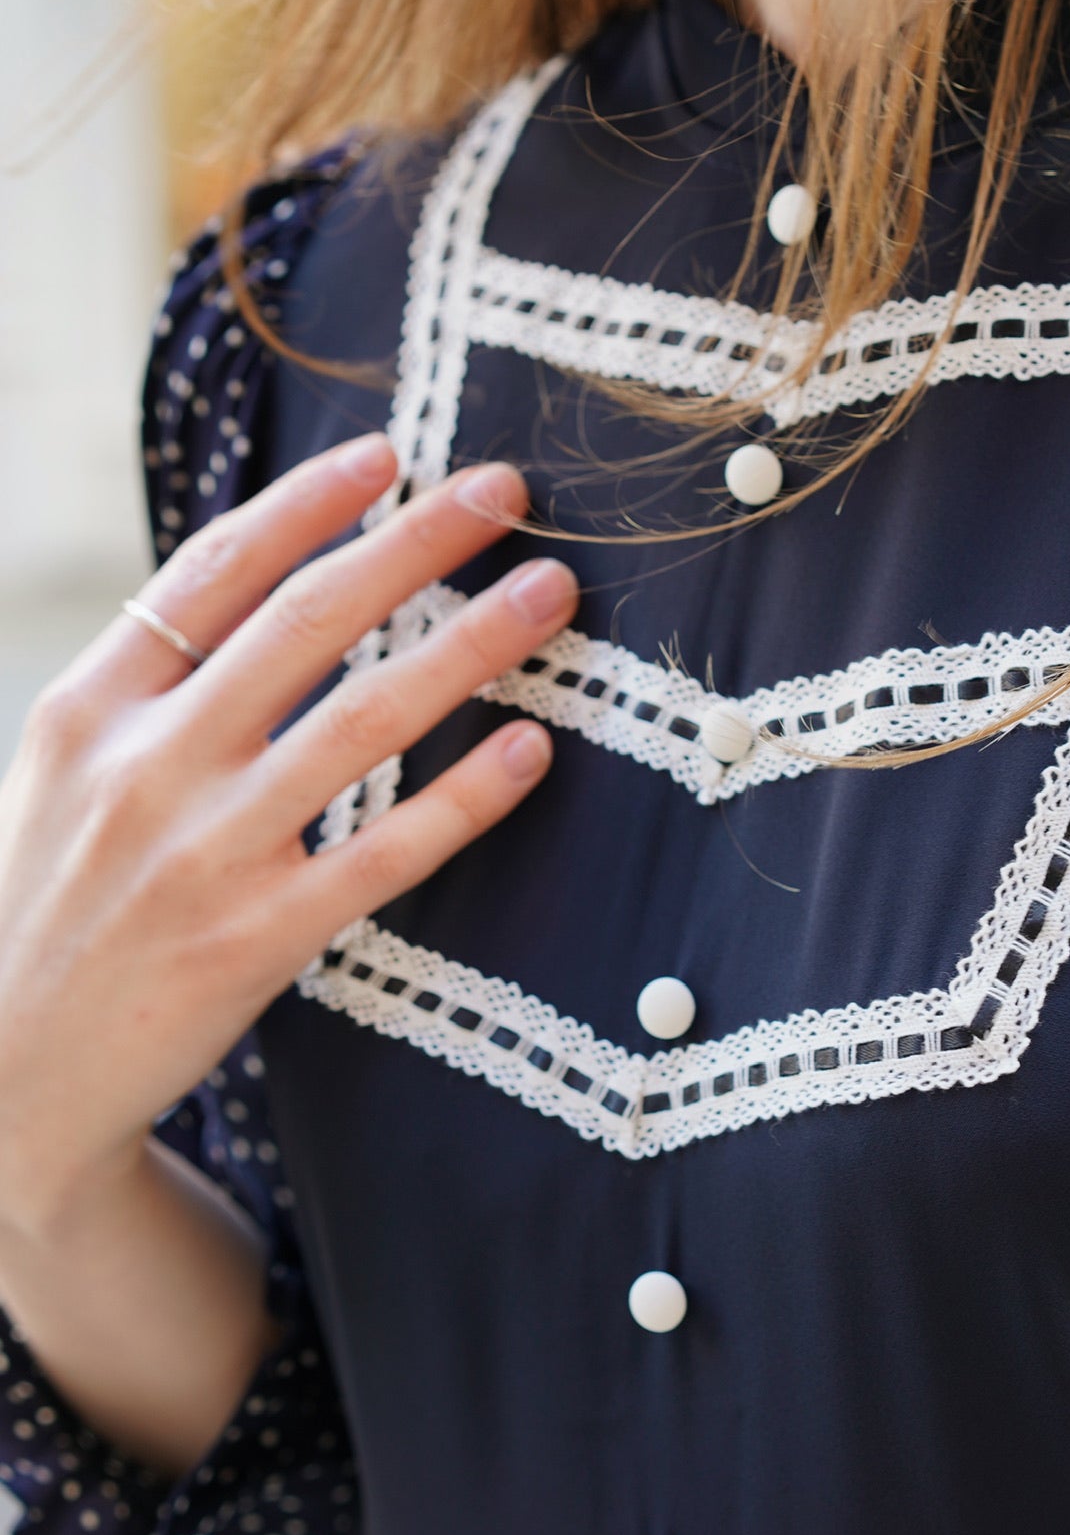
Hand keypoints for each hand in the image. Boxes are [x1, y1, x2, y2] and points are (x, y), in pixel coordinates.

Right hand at [0, 434, 574, 1238]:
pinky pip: (386, 850)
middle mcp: (147, 765)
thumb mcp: (59, 773)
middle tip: (504, 490)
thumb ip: (148, 687)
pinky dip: (465, 795)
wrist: (5, 1080)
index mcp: (91, 708)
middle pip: (307, 619)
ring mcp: (205, 853)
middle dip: (416, 541)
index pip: (211, 571)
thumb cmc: (46, 905)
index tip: (387, 453)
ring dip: (471, 644)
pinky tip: (530, 749)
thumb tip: (259, 587)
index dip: (307, 502)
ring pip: (365, 718)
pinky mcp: (257, 939)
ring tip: (549, 593)